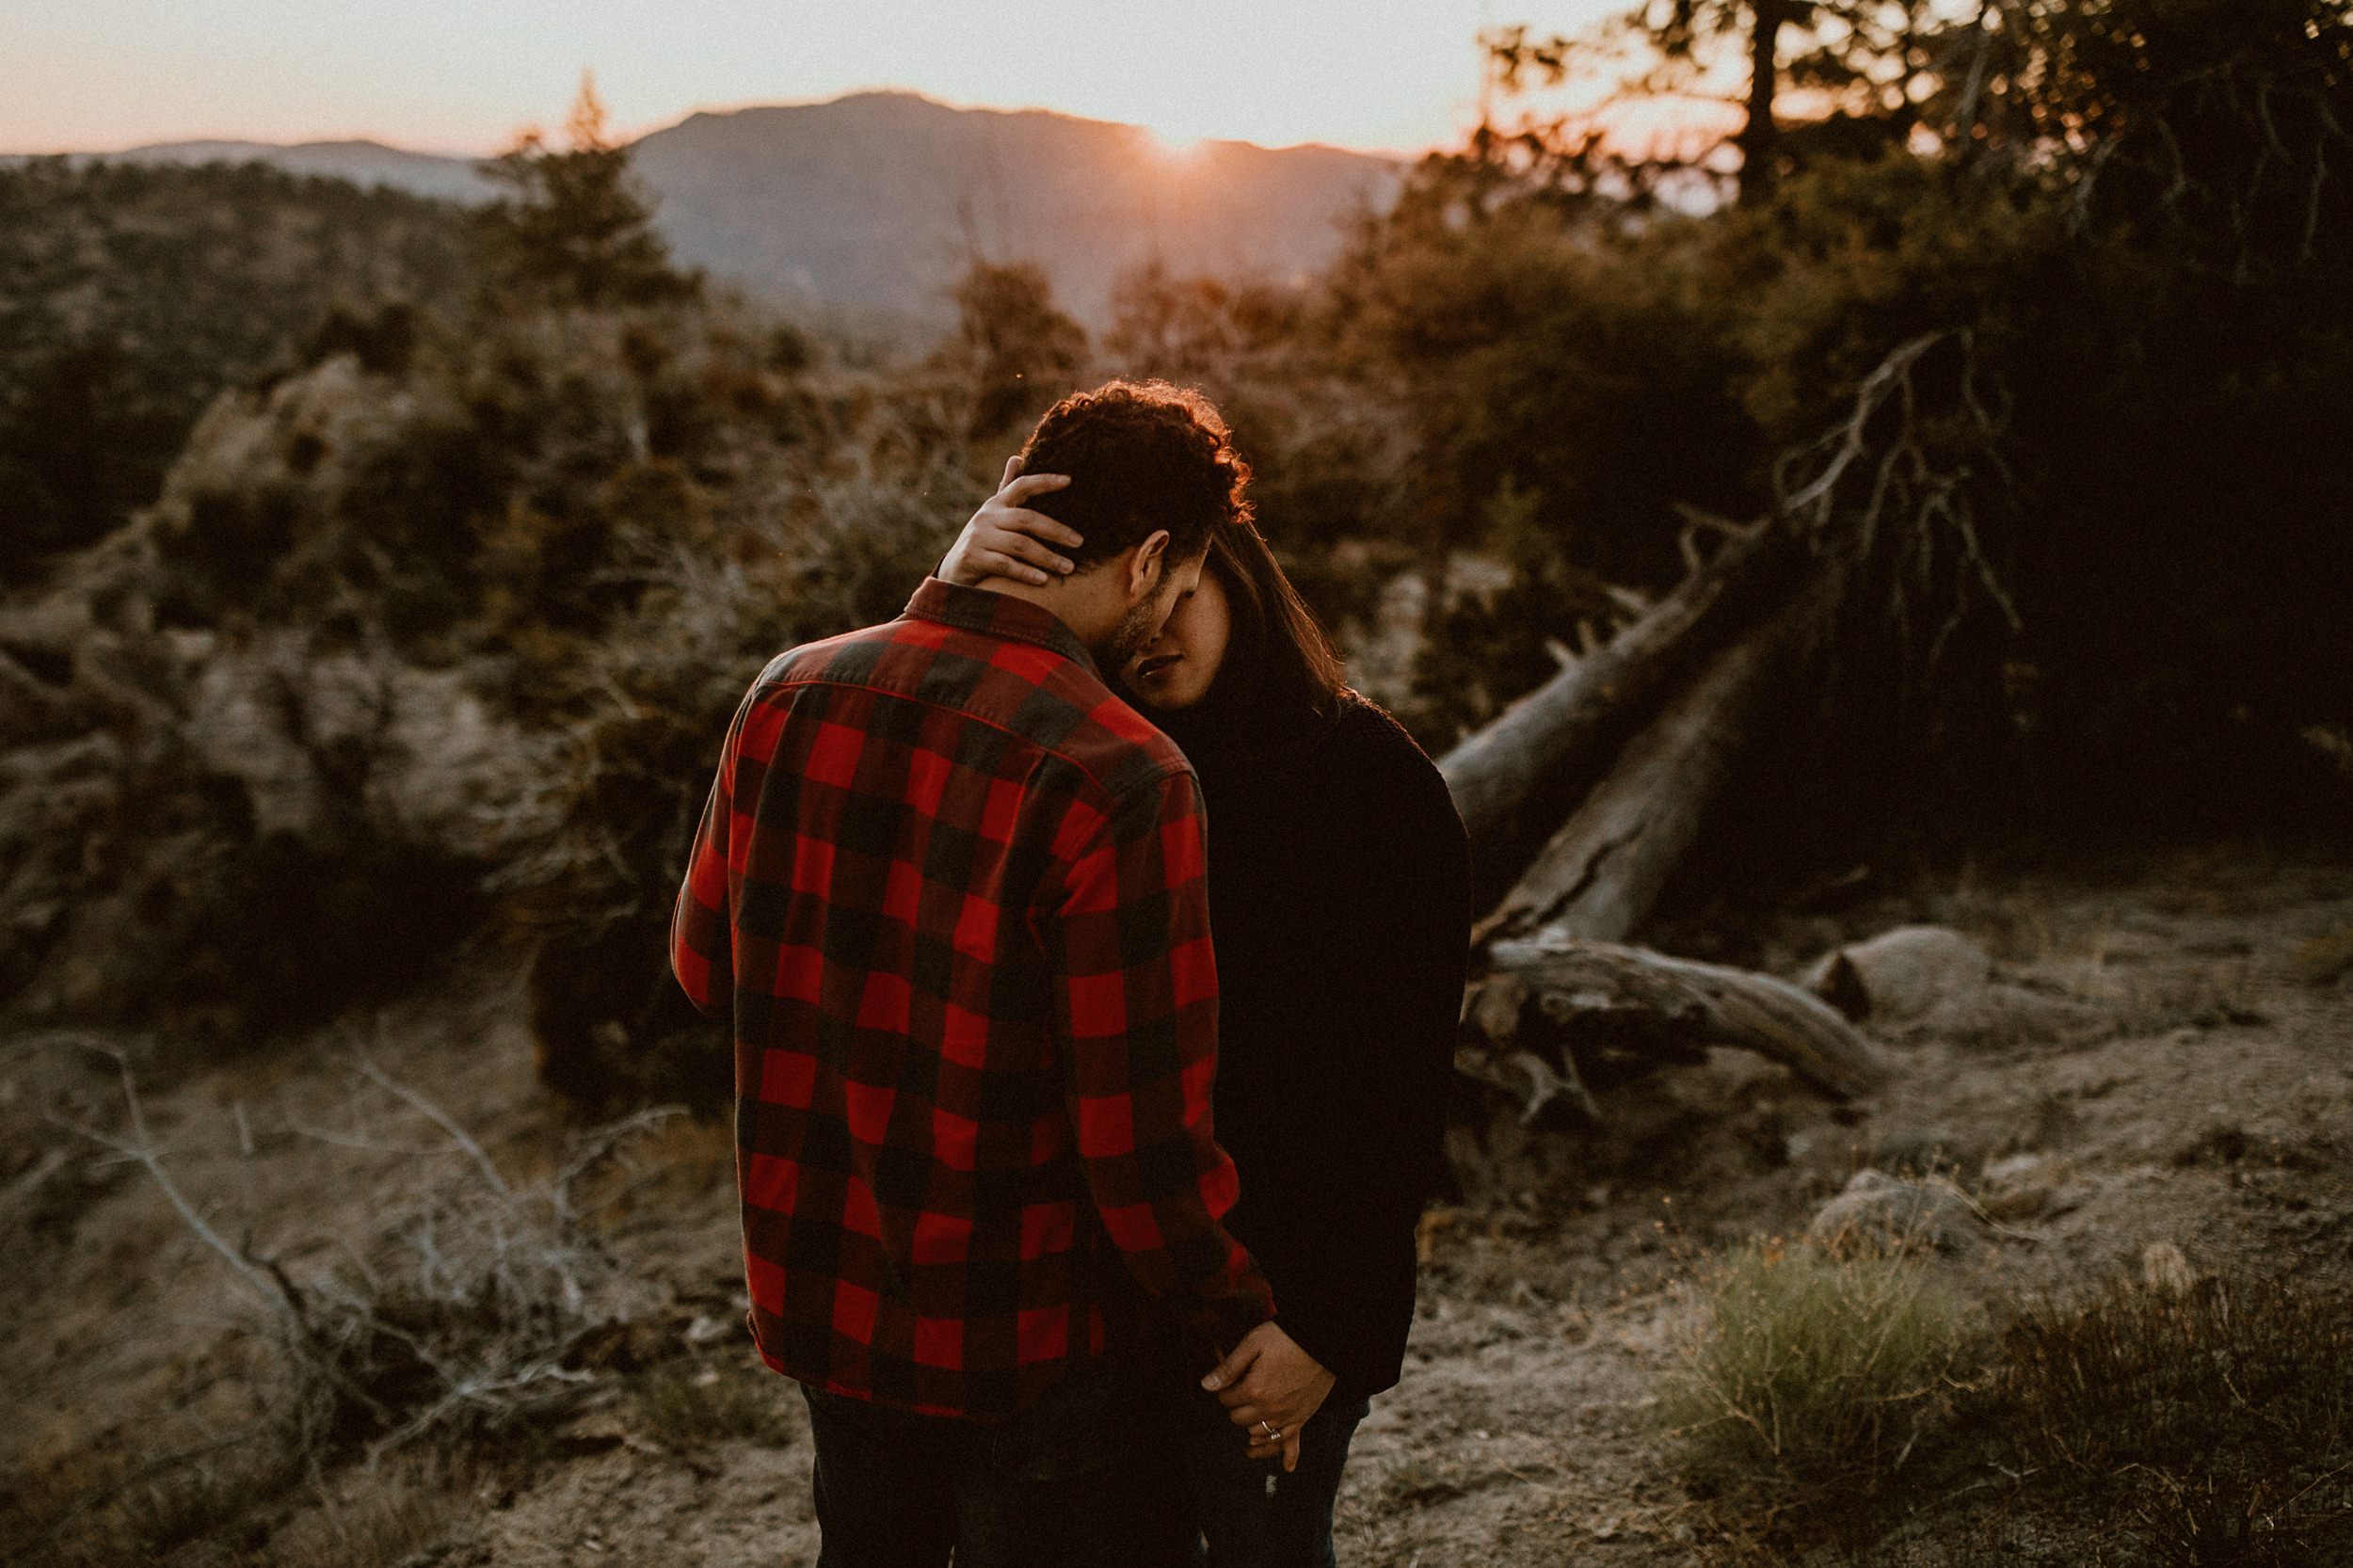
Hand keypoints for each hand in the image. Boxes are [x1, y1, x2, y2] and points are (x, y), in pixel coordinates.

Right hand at [941, 455, 1082, 586]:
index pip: (1021, 485)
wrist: (953, 571)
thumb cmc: (983, 541)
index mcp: (996, 504)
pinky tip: (1044, 580)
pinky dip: (1026, 573)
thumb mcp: (993, 514)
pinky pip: (1005, 565)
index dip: (1044, 481)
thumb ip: (1006, 488)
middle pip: (1027, 519)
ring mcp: (978, 537)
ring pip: (1019, 544)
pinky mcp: (973, 558)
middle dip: (1056, 530)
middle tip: (1079, 542)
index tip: (1069, 481)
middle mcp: (986, 517)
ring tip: (1069, 568)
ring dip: (1047, 557)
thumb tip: (1016, 457)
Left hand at [1202, 1321, 1335, 1472]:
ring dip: (1252, 1426)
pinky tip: (1286, 1467)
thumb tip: (1206, 1385)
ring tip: (1250, 1419)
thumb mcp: (1253, 1343)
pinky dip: (1287, 1455)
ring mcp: (1287, 1416)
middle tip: (1240, 1393)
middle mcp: (1269, 1409)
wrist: (1323, 1340)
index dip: (1225, 1390)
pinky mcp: (1303, 1417)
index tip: (1230, 1382)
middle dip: (1235, 1407)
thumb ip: (1229, 1367)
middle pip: (1239, 1419)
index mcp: (1254, 1390)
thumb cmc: (1286, 1338)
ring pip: (1258, 1434)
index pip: (1226, 1400)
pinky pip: (1290, 1442)